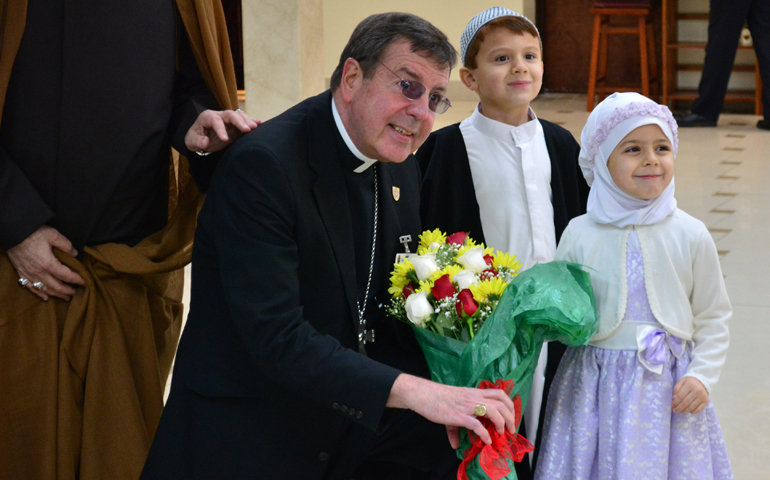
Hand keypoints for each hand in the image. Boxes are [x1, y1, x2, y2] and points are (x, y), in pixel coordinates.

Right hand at [7, 226, 85, 300]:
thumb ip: (66, 245)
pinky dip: (39, 294)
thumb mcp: (53, 235)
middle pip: (57, 286)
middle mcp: (39, 272)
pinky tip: (45, 297)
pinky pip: (31, 288)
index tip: (85, 283)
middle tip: (76, 293)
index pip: (67, 276)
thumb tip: (75, 254)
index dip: (77, 280)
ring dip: (56, 295)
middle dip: (68, 291)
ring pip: (45, 289)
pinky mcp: (21, 273)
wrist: (13, 233)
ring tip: (65, 297)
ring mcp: (29, 274)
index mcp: (49, 264)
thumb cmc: (33, 233)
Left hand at [184, 109, 259, 153]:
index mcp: (207, 117)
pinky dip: (251, 121)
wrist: (200, 138)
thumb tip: (205, 142)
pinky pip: (243, 120)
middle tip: (247, 130)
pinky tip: (259, 123)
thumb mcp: (191, 142)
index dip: (220, 129)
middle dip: (239, 121)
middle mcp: (219, 115)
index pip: (215, 120)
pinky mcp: (234, 125)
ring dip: (247, 121)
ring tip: (255, 127)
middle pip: (230, 114)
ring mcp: (228, 119)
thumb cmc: (195, 139)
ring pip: (238, 116)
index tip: (225, 139)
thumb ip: (197, 142)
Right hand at [387, 374, 517, 448]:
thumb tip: (455, 445)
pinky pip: (477, 425)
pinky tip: (486, 441)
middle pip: (502, 402)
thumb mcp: (452, 408)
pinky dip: (485, 434)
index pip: (499, 393)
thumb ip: (456, 427)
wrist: (423, 394)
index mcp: (474, 393)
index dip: (509, 404)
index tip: (510, 416)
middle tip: (511, 429)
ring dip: (502, 423)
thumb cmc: (436, 398)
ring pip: (494, 411)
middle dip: (510, 417)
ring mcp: (468, 406)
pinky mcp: (459, 416)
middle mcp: (474, 397)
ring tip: (501, 433)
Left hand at [672, 376, 708, 413]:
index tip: (672, 405)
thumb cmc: (689, 382)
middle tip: (675, 410)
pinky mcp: (706, 401)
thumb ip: (676, 388)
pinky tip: (688, 411)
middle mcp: (697, 391)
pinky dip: (693, 412)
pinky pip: (699, 410)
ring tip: (680, 411)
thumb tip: (674, 398)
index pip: (680, 396)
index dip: (675, 402)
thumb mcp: (681, 381)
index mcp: (690, 385)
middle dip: (679, 408)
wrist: (702, 381)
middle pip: (686, 403)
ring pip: (692, 407)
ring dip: (684, 411)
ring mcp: (702, 397)